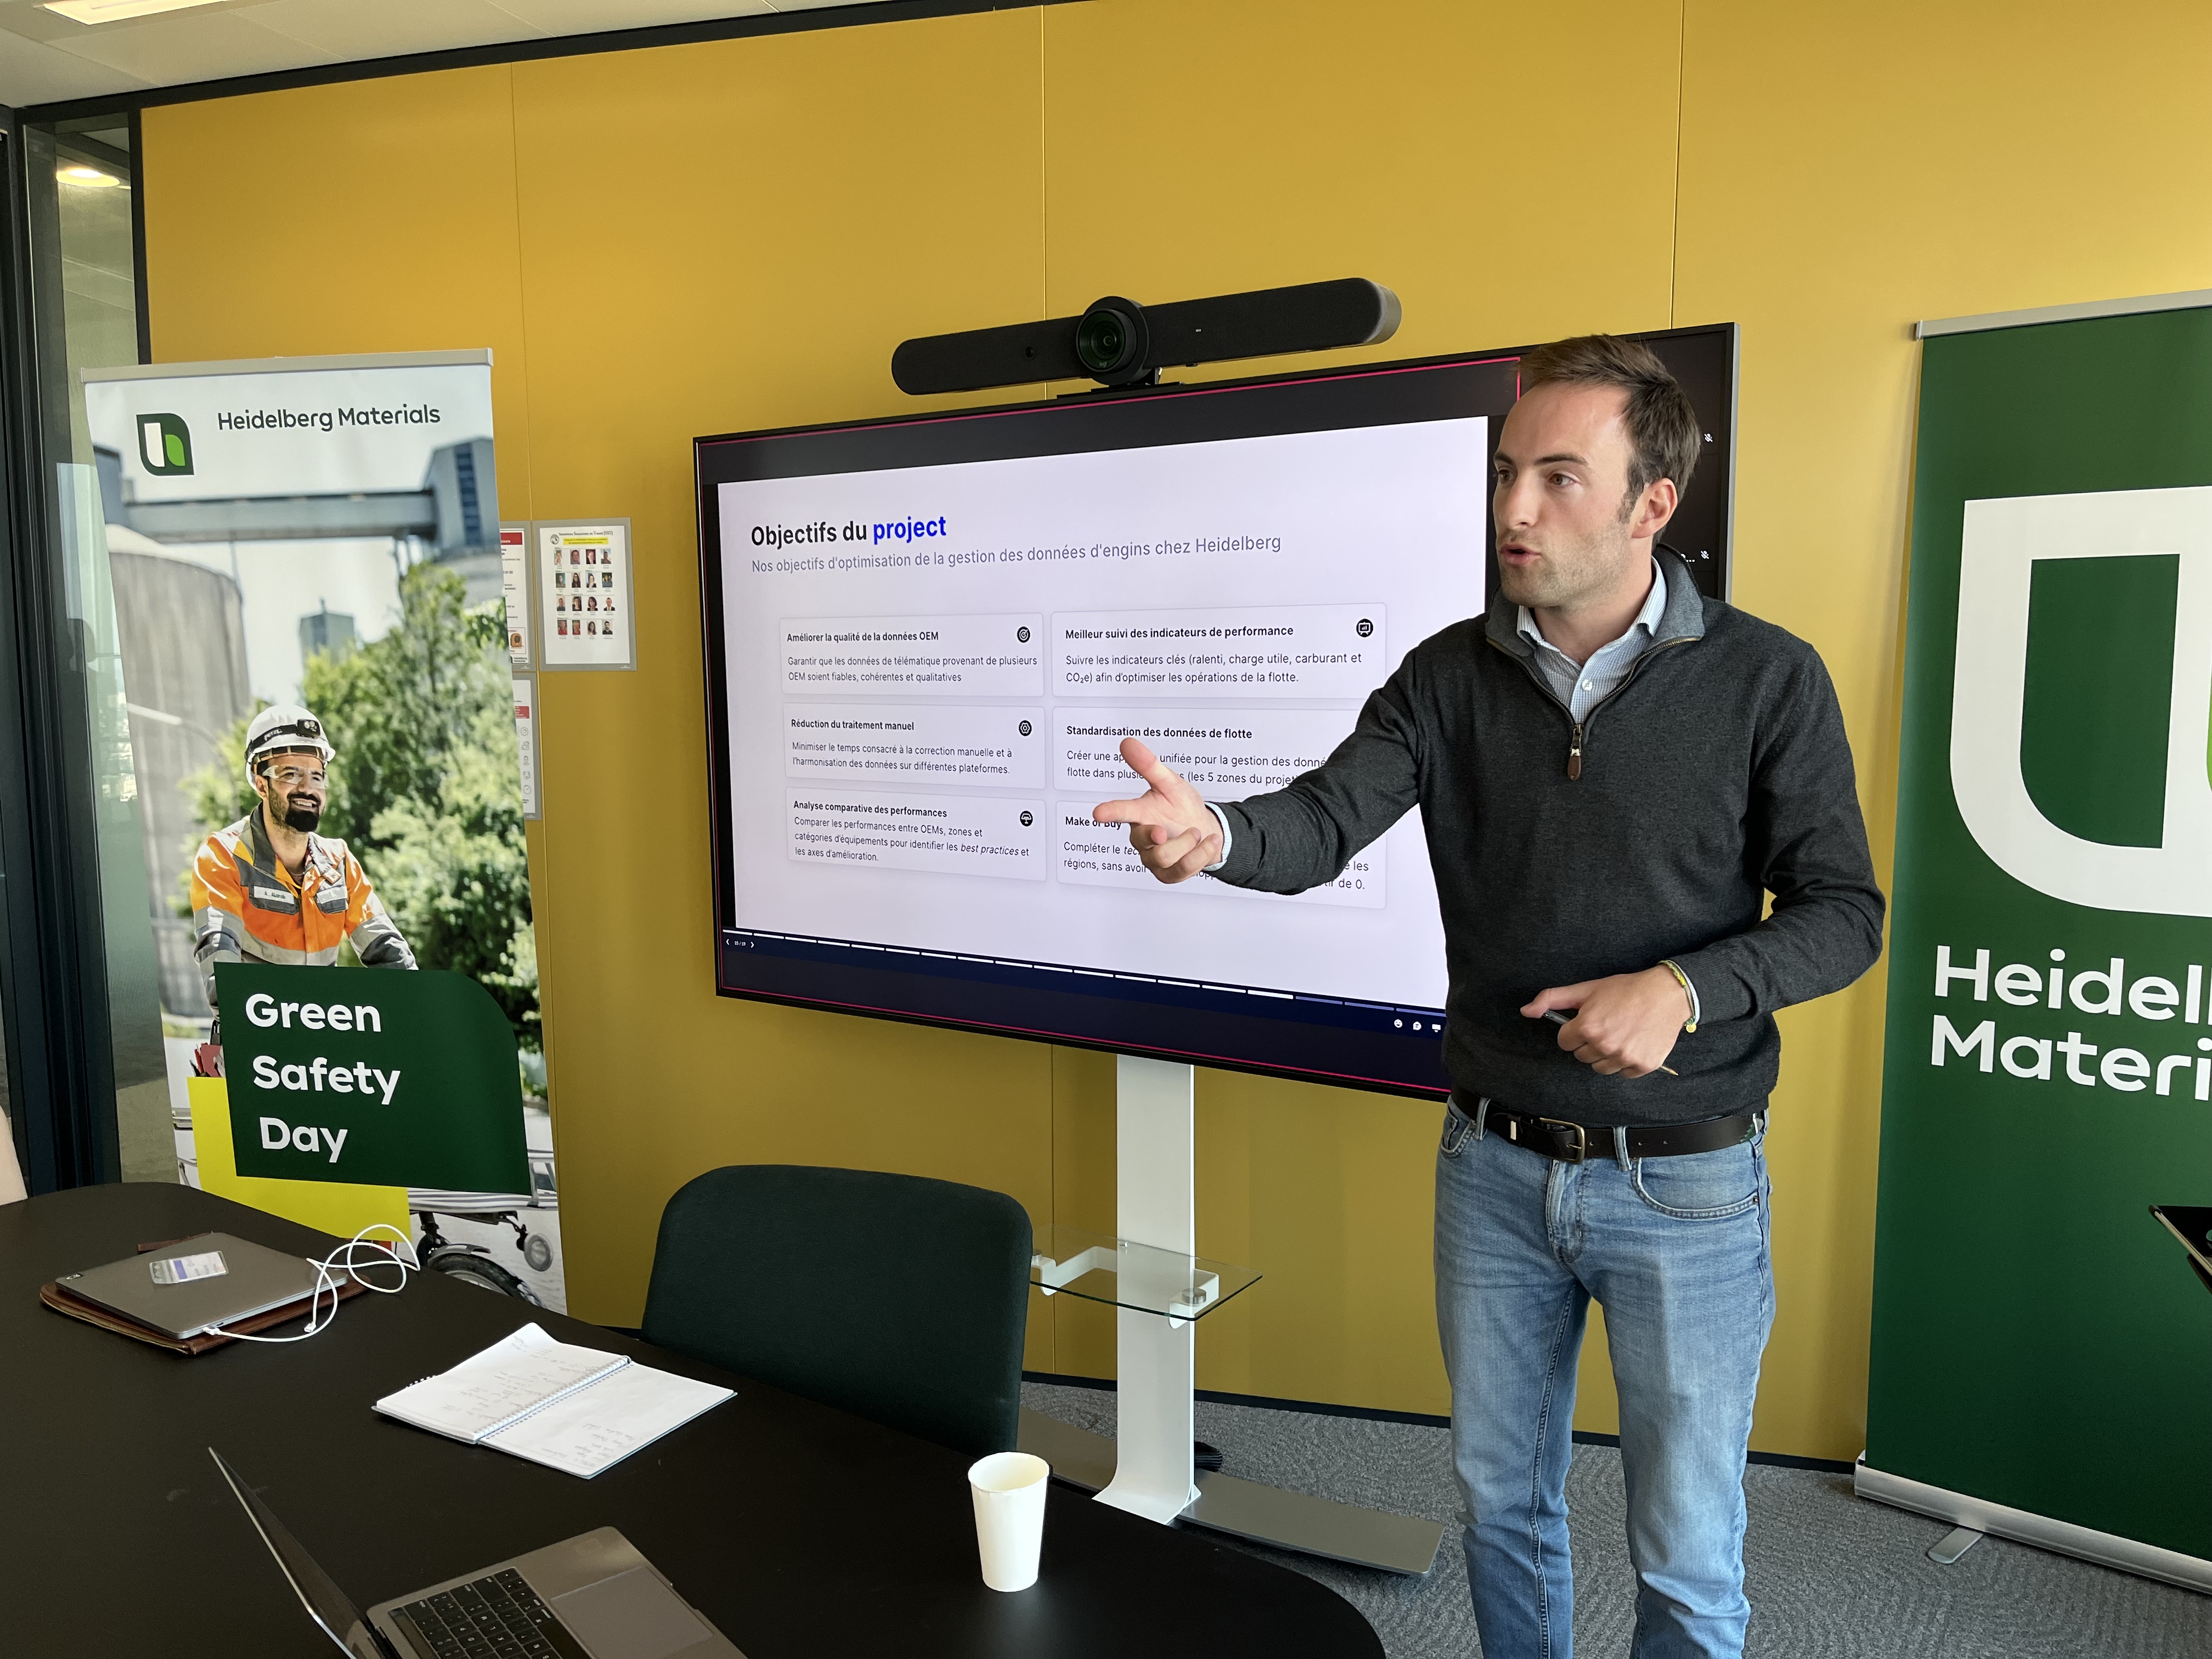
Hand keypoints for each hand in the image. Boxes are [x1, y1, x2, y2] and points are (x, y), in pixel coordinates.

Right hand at [1092, 737, 1222, 883]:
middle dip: (1156, 836)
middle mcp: (1143, 837)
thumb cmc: (1182, 806)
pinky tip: (1206, 842)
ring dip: (1188, 843)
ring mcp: (1153, 858)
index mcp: (1141, 813)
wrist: (1205, 830)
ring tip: (1197, 832)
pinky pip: (1182, 870)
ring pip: (1164, 858)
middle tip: (1165, 830)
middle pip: (1142, 841)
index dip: (1110, 811)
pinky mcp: (1168, 874)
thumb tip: (1128, 743)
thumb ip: (1149, 765)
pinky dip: (1201, 855)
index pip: (1122, 811)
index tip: (1098, 812)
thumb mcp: (1170, 783)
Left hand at [1522, 968, 1690, 1077]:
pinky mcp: (1643, 1065)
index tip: (1587, 1021)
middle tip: (1606, 1025)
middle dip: (1589, 1042)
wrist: (1666, 994)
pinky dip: (1626, 1062)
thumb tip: (1526, 1011)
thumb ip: (1552, 999)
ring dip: (1605, 1055)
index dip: (1574, 1030)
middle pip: (1581, 1056)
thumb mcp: (1586, 988)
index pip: (1564, 1042)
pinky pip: (1623, 1073)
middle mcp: (1604, 1045)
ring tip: (1619, 1034)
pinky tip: (1633, 1042)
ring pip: (1600, 1068)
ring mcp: (1624, 1057)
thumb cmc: (1626, 990)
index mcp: (1587, 1027)